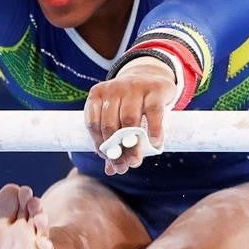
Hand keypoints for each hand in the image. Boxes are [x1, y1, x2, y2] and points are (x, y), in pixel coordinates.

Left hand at [84, 57, 176, 174]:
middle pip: (110, 124)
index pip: (93, 124)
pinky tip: (155, 144)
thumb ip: (113, 140)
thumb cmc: (130, 103)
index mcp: (97, 94)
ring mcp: (134, 86)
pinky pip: (153, 112)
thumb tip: (111, 170)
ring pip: (129, 119)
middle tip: (124, 166)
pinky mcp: (155, 89)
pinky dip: (154, 129)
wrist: (152, 77)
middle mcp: (113, 88)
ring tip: (136, 161)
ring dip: (132, 144)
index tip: (109, 160)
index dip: (99, 145)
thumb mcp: (117, 117)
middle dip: (116, 149)